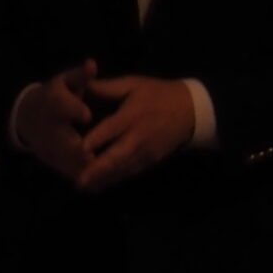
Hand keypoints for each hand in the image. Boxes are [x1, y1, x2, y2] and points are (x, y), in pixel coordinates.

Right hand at [11, 60, 95, 183]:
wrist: (29, 116)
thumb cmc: (55, 95)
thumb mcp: (66, 82)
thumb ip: (81, 76)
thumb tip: (92, 64)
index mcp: (54, 103)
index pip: (61, 106)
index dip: (72, 110)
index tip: (86, 114)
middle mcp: (49, 127)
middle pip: (62, 139)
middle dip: (78, 148)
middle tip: (96, 155)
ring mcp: (49, 146)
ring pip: (66, 159)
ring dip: (84, 168)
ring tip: (105, 172)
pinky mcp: (52, 160)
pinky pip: (68, 171)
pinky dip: (83, 178)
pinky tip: (101, 183)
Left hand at [75, 73, 196, 192]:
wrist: (193, 110)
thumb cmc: (158, 94)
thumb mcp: (134, 84)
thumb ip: (107, 88)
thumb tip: (81, 87)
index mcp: (132, 116)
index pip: (112, 129)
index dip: (96, 139)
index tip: (79, 149)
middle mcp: (139, 137)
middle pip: (117, 155)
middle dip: (98, 169)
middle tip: (79, 181)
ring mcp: (146, 152)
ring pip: (123, 168)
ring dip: (104, 179)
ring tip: (84, 187)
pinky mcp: (151, 160)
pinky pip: (131, 172)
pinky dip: (116, 180)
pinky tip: (99, 187)